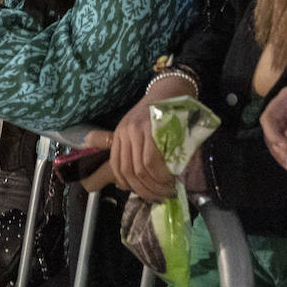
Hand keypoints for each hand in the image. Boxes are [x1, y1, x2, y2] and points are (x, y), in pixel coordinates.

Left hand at [90, 75, 193, 200]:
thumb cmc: (158, 114)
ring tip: (167, 191)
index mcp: (120, 134)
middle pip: (128, 170)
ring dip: (154, 186)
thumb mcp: (139, 130)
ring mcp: (137, 130)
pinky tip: (169, 179)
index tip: (143, 193)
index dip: (128, 185)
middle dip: (144, 190)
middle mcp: (125, 132)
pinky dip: (160, 175)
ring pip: (140, 169)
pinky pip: (151, 161)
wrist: (170, 90)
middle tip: (160, 196)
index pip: (117, 166)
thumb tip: (126, 183)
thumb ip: (133, 152)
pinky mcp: (151, 130)